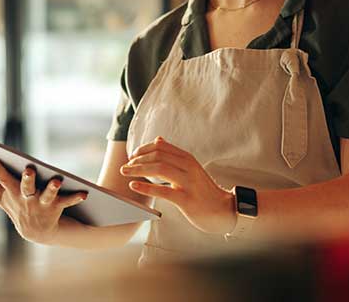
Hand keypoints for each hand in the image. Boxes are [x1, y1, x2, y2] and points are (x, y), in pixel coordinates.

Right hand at [0, 158, 87, 244]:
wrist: (39, 233)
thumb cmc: (18, 207)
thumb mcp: (0, 196)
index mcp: (12, 194)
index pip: (2, 180)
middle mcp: (26, 200)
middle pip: (25, 187)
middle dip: (26, 179)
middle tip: (29, 169)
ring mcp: (41, 205)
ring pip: (47, 195)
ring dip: (51, 188)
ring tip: (57, 180)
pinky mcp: (56, 208)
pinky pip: (67, 201)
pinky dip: (75, 197)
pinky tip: (84, 193)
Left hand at [120, 137, 235, 234]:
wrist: (222, 210)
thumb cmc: (202, 189)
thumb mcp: (190, 168)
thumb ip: (173, 154)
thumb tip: (158, 139)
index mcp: (187, 158)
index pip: (161, 146)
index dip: (143, 149)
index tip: (133, 156)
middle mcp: (188, 167)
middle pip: (158, 156)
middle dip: (138, 159)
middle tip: (125, 166)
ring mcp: (188, 182)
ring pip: (159, 169)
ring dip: (138, 169)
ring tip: (125, 172)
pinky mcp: (186, 199)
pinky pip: (163, 191)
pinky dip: (146, 187)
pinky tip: (134, 185)